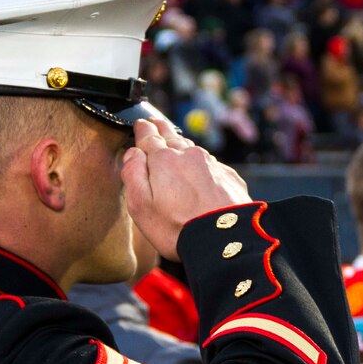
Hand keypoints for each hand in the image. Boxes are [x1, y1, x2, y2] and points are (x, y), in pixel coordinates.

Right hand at [121, 118, 250, 260]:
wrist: (224, 241)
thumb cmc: (177, 228)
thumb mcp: (141, 206)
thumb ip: (133, 175)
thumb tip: (133, 152)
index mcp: (163, 160)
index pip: (148, 137)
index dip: (142, 129)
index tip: (140, 123)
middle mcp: (189, 156)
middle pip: (172, 137)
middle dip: (161, 129)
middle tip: (155, 122)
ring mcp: (212, 165)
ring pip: (192, 150)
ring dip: (182, 147)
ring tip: (175, 144)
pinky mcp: (229, 177)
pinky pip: (211, 165)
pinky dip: (202, 166)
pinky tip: (200, 172)